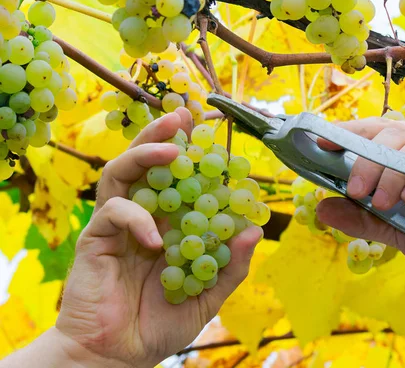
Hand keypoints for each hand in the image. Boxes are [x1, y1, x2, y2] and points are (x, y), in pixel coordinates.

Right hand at [55, 109, 262, 366]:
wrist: (119, 355)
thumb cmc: (161, 324)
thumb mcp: (207, 295)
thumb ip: (230, 265)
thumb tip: (254, 230)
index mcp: (169, 223)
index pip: (179, 178)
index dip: (193, 153)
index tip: (212, 129)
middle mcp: (144, 215)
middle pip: (146, 162)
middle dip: (162, 134)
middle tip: (183, 115)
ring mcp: (118, 224)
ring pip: (122, 173)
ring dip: (145, 153)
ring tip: (171, 147)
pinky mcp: (96, 238)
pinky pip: (113, 213)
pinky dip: (136, 217)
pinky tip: (157, 237)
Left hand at [316, 118, 404, 287]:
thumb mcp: (397, 229)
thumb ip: (363, 218)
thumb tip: (321, 207)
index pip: (377, 129)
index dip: (348, 133)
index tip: (320, 143)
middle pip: (393, 134)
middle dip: (368, 161)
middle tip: (355, 190)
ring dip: (395, 173)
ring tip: (384, 203)